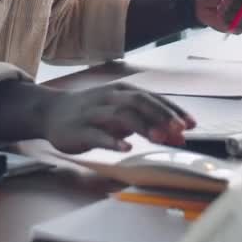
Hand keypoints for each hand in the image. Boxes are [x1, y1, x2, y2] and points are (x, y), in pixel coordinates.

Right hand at [41, 83, 195, 153]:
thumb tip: (175, 132)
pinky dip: (112, 141)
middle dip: (161, 116)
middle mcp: (109, 98)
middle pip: (139, 102)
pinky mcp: (78, 129)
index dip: (172, 110)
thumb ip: (144, 119)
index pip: (152, 98)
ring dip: (142, 126)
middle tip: (180, 130)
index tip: (191, 124)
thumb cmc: (91, 111)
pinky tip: (125, 149)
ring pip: (121, 116)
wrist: (50, 111)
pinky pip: (97, 134)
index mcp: (121, 92)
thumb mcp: (119, 111)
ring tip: (159, 138)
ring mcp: (93, 112)